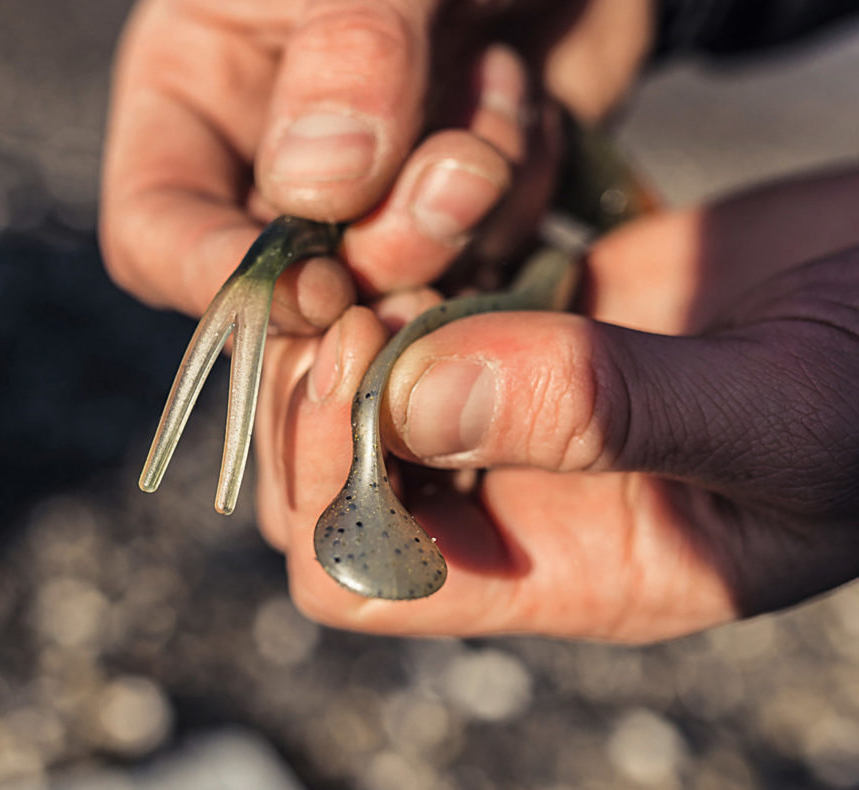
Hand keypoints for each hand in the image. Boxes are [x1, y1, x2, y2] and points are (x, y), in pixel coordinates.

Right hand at [99, 0, 653, 329]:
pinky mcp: (462, 211)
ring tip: (501, 80)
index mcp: (199, 92)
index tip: (318, 286)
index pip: (158, 233)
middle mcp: (276, 161)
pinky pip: (483, 264)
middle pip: (292, 288)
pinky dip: (519, 196)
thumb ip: (348, 52)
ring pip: (398, 286)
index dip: (222, 280)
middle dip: (383, 254)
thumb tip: (319, 190)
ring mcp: (374, 195)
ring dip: (468, 207)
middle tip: (462, 176)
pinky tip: (529, 100)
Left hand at [254, 167, 858, 641]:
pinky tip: (443, 216)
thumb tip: (414, 397)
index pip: (364, 576)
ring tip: (400, 250)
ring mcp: (513, 404)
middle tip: (357, 299)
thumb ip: (602, 415)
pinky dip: (399, 261)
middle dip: (315, 396)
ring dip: (349, 318)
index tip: (363, 362)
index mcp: (561, 568)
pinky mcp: (526, 321)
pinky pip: (412, 305)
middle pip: (329, 483)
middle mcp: (517, 497)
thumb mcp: (775, 415)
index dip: (327, 487)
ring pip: (356, 389)